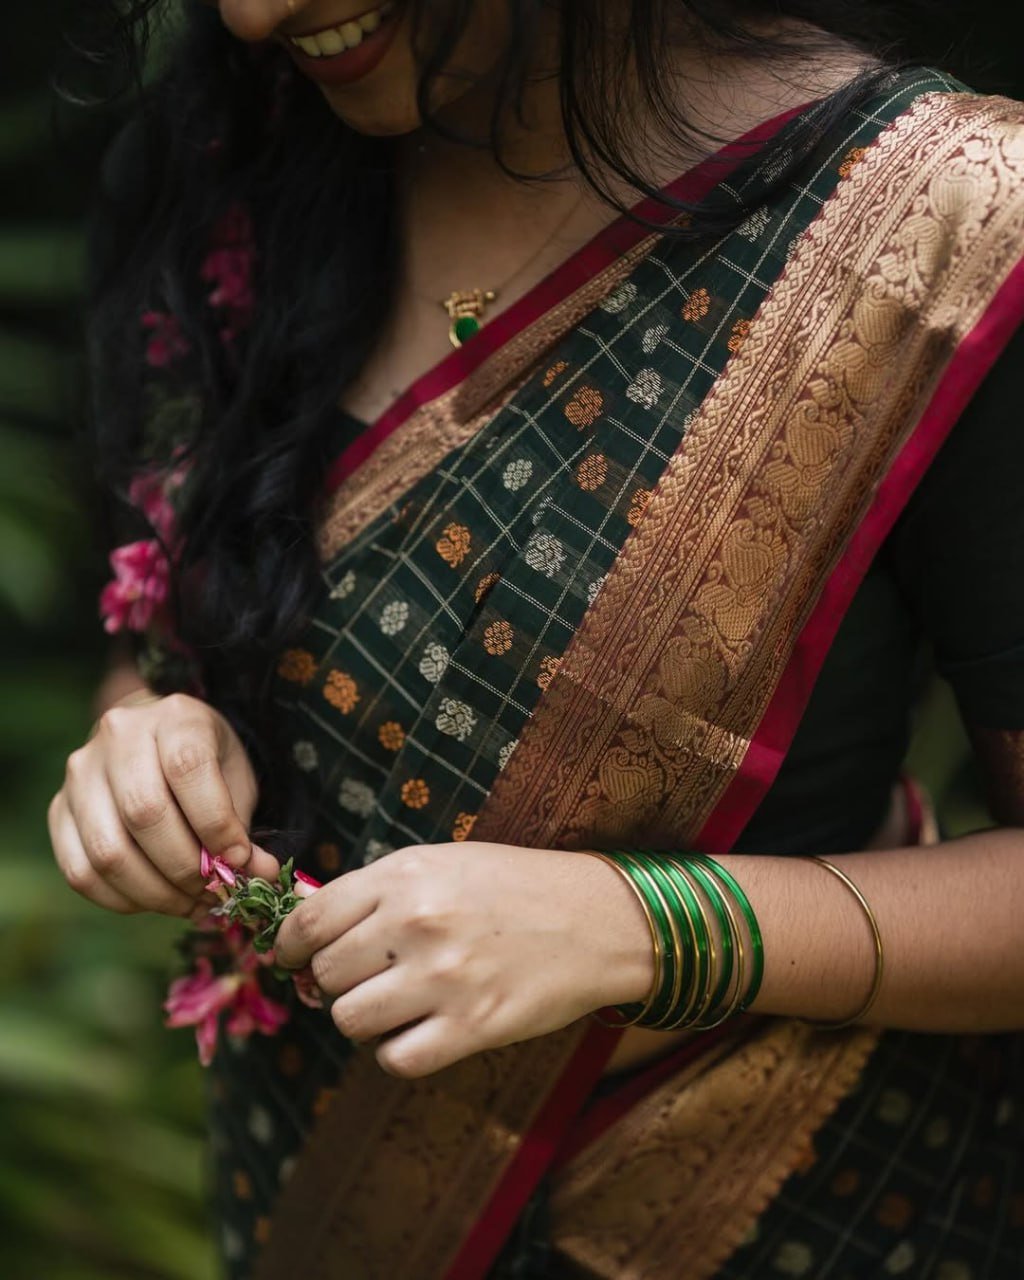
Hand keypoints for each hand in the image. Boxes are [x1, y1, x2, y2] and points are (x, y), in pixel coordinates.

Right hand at [47, 689, 279, 918]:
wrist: (157, 740)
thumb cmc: (205, 761)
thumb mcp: (236, 778)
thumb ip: (243, 826)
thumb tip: (259, 875)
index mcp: (174, 716)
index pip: (187, 767)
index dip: (215, 823)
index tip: (237, 859)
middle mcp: (118, 736)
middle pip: (144, 813)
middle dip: (185, 867)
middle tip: (213, 892)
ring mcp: (80, 773)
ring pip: (108, 850)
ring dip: (155, 892)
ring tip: (189, 902)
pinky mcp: (58, 809)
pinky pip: (80, 871)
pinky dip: (121, 899)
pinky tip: (154, 899)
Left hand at [273, 841, 653, 1078]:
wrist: (596, 918)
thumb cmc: (514, 886)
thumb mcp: (441, 864)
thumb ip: (377, 891)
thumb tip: (308, 933)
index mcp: (404, 876)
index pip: (310, 920)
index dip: (288, 946)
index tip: (292, 959)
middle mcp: (416, 923)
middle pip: (327, 974)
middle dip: (336, 982)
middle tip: (366, 979)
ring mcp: (443, 978)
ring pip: (350, 1020)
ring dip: (364, 1019)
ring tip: (395, 1005)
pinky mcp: (471, 1027)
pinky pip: (395, 1059)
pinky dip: (398, 1052)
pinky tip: (421, 1031)